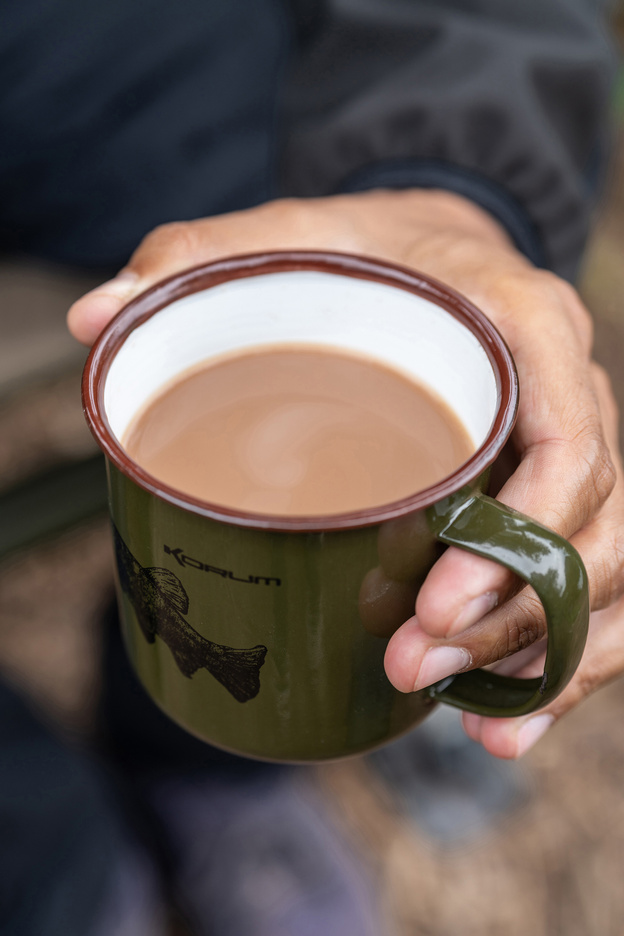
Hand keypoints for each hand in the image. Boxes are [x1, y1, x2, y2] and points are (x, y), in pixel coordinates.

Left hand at [68, 191, 623, 758]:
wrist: (430, 247)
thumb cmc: (368, 244)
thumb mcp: (290, 233)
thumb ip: (200, 257)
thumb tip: (93, 318)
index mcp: (525, 327)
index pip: (571, 444)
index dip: (522, 535)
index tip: (433, 601)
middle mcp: (571, 394)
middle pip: (591, 529)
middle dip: (513, 617)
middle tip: (411, 664)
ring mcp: (572, 449)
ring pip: (603, 571)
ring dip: (542, 656)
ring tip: (467, 719)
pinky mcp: (555, 492)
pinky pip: (591, 583)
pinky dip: (565, 659)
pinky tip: (505, 719)